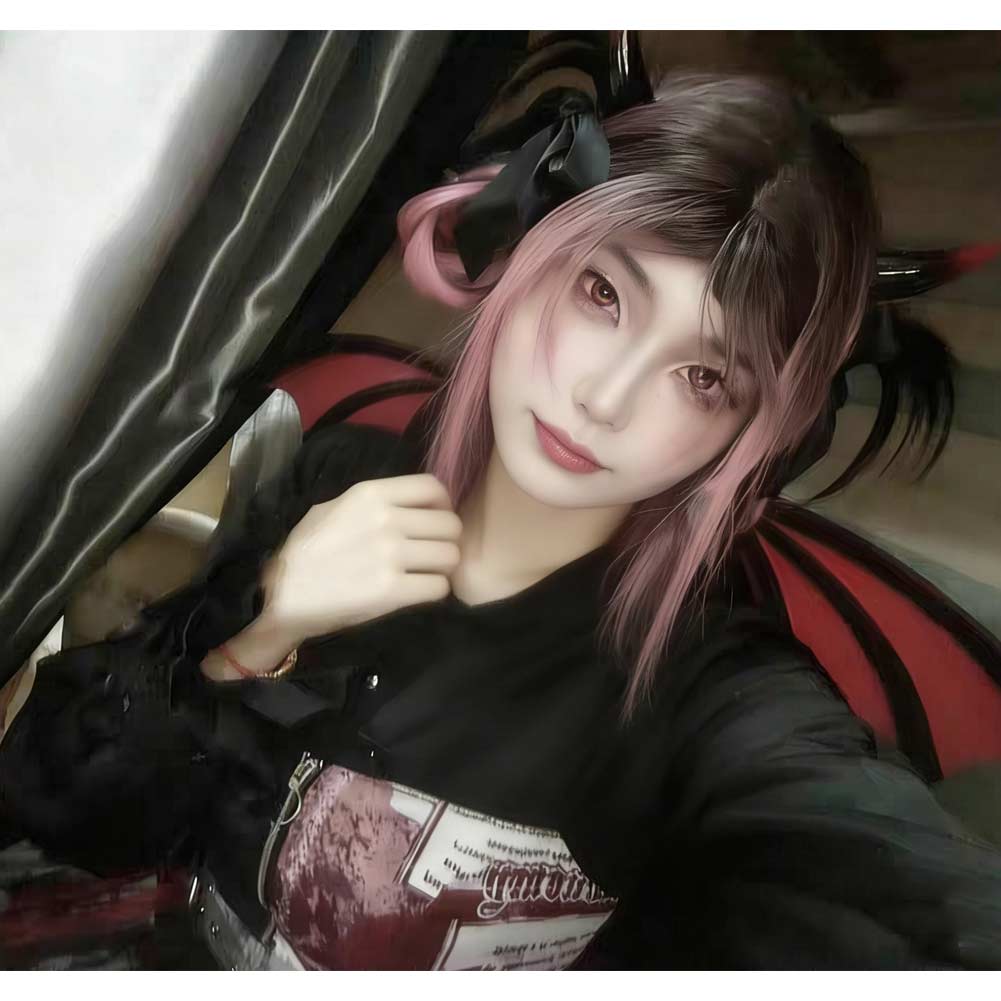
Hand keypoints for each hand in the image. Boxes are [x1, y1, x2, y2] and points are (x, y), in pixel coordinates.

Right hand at [260, 473, 461, 643]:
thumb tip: (410, 504)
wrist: (283, 596)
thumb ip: (374, 503)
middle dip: (447, 540)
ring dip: (444, 568)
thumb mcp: (334, 508)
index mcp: (371, 494)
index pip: (433, 487)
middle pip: (450, 525)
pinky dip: (435, 591)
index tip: (436, 520)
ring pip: (450, 556)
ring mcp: (391, 555)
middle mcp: (386, 520)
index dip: (443, 505)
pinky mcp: (392, 591)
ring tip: (427, 573)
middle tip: (433, 554)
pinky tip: (419, 592)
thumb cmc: (306, 551)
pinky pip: (439, 587)